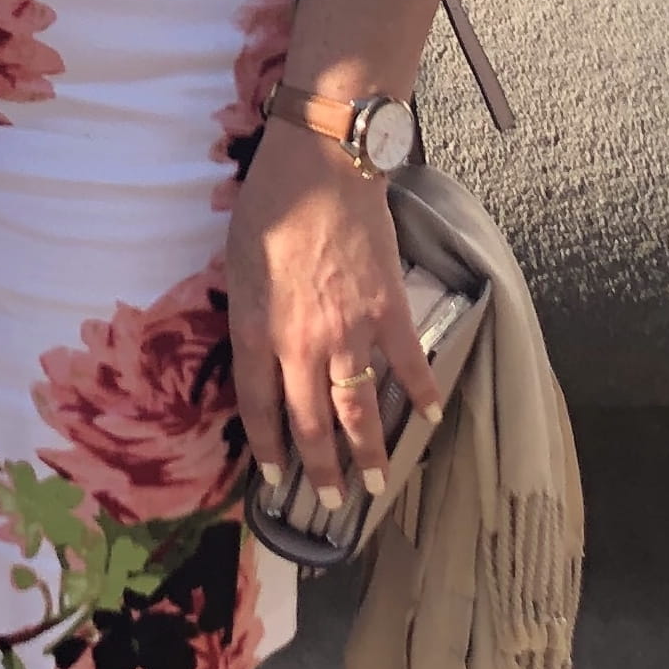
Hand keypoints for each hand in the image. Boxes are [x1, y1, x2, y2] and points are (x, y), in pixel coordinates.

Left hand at [226, 117, 439, 509]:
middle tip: (330, 501)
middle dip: (319, 469)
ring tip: (376, 484)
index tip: (275, 476)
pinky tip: (432, 416)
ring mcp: (350, 333)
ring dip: (369, 452)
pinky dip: (423, 393)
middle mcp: (302, 345)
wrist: (321, 167)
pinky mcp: (389, 312)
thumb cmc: (268, 207)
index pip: (260, 408)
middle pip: (311, 423)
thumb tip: (254, 352)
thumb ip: (248, 316)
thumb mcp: (236, 265)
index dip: (268, 446)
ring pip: (359, 409)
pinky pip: (408, 365)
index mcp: (258, 331)